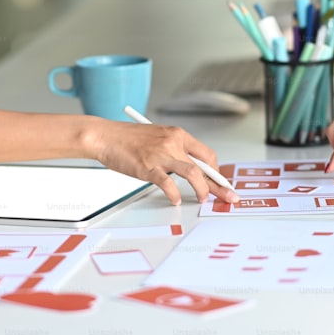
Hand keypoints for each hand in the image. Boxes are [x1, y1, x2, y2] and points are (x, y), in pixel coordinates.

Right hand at [90, 120, 238, 205]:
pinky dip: (174, 194)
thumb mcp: (158, 138)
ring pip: (193, 174)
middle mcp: (173, 142)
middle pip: (205, 165)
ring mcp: (161, 155)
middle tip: (228, 196)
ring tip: (203, 199)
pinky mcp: (148, 167)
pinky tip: (175, 200)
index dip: (216, 171)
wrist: (106, 136)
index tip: (221, 182)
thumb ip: (175, 151)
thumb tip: (192, 170)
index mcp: (177, 134)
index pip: (206, 154)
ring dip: (203, 189)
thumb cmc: (128, 139)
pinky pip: (168, 183)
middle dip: (219, 184)